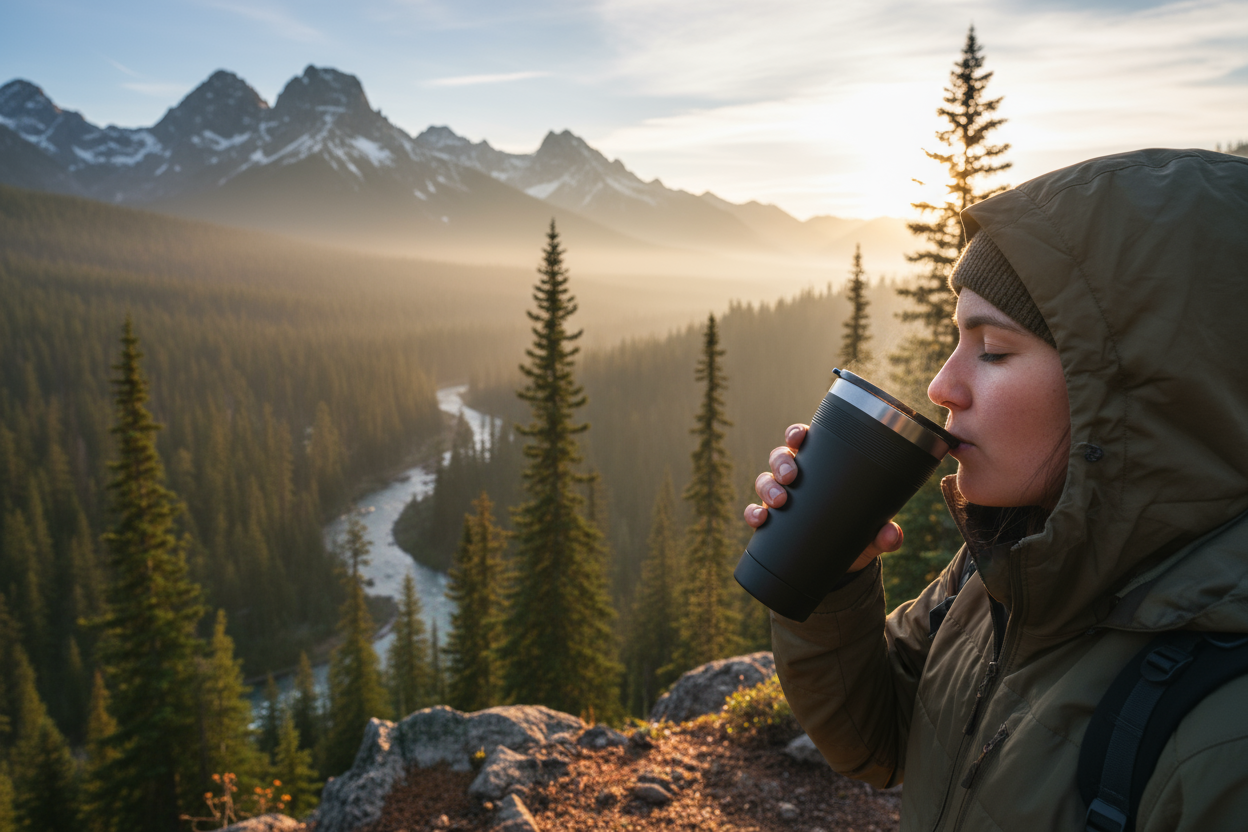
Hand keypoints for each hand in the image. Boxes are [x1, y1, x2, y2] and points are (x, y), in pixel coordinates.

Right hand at [742, 423, 903, 572]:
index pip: (805, 442)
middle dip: (781, 462)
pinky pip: (754, 512)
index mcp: (821, 467)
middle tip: (791, 476)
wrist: (841, 566)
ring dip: (767, 486)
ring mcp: (782, 498)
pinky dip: (753, 514)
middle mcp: (798, 478)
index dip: (796, 434)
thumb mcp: (872, 532)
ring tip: (779, 501)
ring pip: (764, 481)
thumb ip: (885, 533)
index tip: (798, 437)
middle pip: (780, 457)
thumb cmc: (856, 534)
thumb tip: (892, 535)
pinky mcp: (771, 521)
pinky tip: (759, 521)